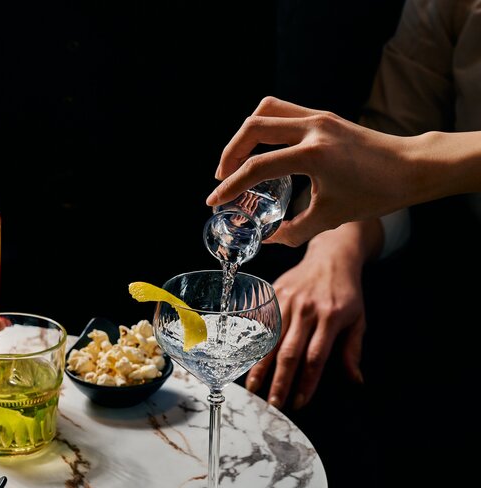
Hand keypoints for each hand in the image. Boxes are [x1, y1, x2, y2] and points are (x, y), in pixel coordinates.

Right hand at [207, 97, 416, 245]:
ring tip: (238, 159)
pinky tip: (262, 149)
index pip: (258, 167)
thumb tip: (269, 238)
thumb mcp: (331, 218)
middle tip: (222, 177)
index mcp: (314, 155)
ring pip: (266, 110)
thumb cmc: (377, 194)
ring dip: (245, 134)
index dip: (230, 186)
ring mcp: (319, 117)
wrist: (412, 168)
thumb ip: (294, 231)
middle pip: (253, 128)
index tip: (214, 201)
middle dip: (230, 153)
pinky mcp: (324, 116)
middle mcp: (314, 129)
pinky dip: (264, 126)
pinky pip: (282, 111)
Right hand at [246, 222, 378, 408]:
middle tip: (273, 403)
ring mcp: (287, 300)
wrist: (332, 256)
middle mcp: (307, 310)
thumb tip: (356, 381)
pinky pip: (260, 321)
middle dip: (280, 381)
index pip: (316, 358)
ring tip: (253, 387)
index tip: (300, 403)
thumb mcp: (358, 320)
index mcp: (331, 318)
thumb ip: (352, 351)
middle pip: (289, 352)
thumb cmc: (346, 292)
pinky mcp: (273, 293)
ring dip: (261, 366)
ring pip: (270, 339)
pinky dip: (251, 342)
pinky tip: (245, 359)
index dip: (306, 383)